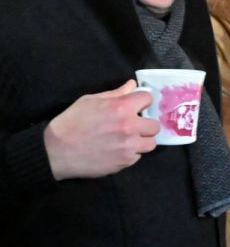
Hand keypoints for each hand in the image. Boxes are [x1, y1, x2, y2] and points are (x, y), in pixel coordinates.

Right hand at [44, 80, 159, 180]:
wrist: (56, 151)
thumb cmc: (71, 122)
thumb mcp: (90, 101)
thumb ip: (115, 94)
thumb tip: (132, 85)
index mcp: (121, 107)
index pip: (148, 99)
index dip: (142, 101)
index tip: (136, 106)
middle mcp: (130, 126)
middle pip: (155, 125)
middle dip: (146, 124)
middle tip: (134, 126)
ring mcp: (129, 146)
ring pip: (150, 143)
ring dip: (142, 141)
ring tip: (128, 140)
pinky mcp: (124, 162)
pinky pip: (138, 157)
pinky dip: (130, 154)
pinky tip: (117, 151)